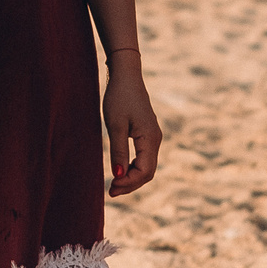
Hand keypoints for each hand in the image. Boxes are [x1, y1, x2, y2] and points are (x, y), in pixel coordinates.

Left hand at [101, 56, 162, 197]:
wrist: (125, 76)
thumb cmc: (119, 97)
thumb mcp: (115, 125)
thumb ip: (118, 151)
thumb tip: (118, 176)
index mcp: (150, 138)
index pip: (145, 171)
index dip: (129, 183)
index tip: (111, 187)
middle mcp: (155, 140)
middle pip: (147, 172)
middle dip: (130, 184)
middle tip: (110, 192)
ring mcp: (153, 137)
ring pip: (146, 166)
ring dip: (131, 178)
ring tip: (113, 185)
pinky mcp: (147, 134)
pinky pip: (143, 158)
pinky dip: (132, 168)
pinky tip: (119, 171)